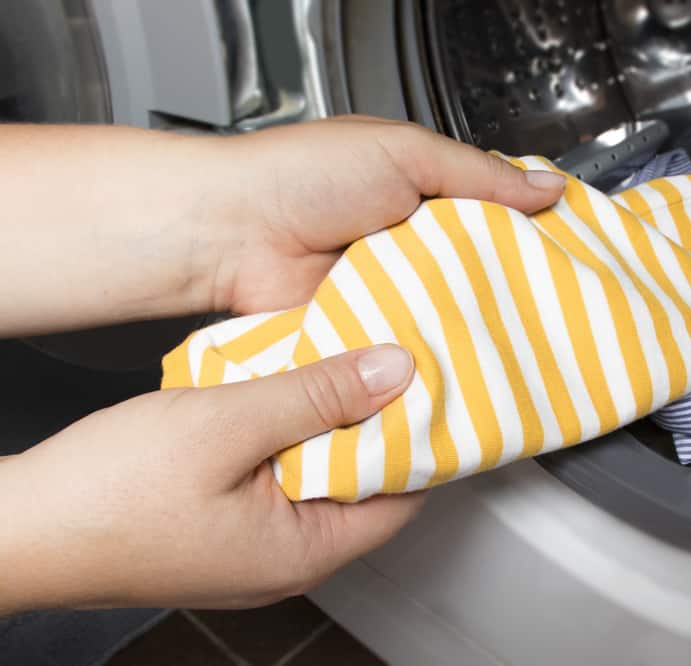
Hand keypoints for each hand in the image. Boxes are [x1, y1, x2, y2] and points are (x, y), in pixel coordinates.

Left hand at [0, 118, 562, 335]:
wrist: (230, 234)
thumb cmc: (303, 176)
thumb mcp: (405, 153)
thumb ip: (479, 174)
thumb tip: (546, 186)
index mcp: (423, 192)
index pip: (495, 215)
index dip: (532, 234)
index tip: (572, 257)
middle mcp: (410, 244)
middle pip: (479, 271)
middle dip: (511, 288)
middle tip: (557, 309)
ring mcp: (390, 291)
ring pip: (451, 313)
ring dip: (474, 324)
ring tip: (522, 341)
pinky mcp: (368, 331)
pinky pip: (413, 346)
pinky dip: (434, 354)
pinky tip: (466, 361)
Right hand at [0, 344, 418, 610]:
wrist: (17, 529)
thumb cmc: (108, 493)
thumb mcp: (228, 424)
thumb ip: (318, 396)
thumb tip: (397, 372)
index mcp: (305, 551)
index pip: (404, 494)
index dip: (419, 434)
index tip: (424, 379)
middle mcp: (287, 559)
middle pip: (362, 484)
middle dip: (372, 420)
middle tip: (382, 357)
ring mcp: (252, 547)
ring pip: (316, 476)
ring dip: (324, 421)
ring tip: (335, 362)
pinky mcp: (221, 528)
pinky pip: (276, 477)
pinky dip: (285, 435)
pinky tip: (278, 391)